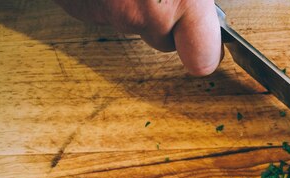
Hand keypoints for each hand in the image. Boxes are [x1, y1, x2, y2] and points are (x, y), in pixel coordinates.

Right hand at [54, 0, 221, 75]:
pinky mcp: (78, 6)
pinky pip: (101, 10)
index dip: (206, 53)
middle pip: (163, 39)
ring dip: (134, 5)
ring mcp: (108, 11)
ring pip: (131, 24)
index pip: (203, 59)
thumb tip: (203, 11)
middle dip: (164, 21)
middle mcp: (146, 13)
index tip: (210, 50)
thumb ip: (195, 1)